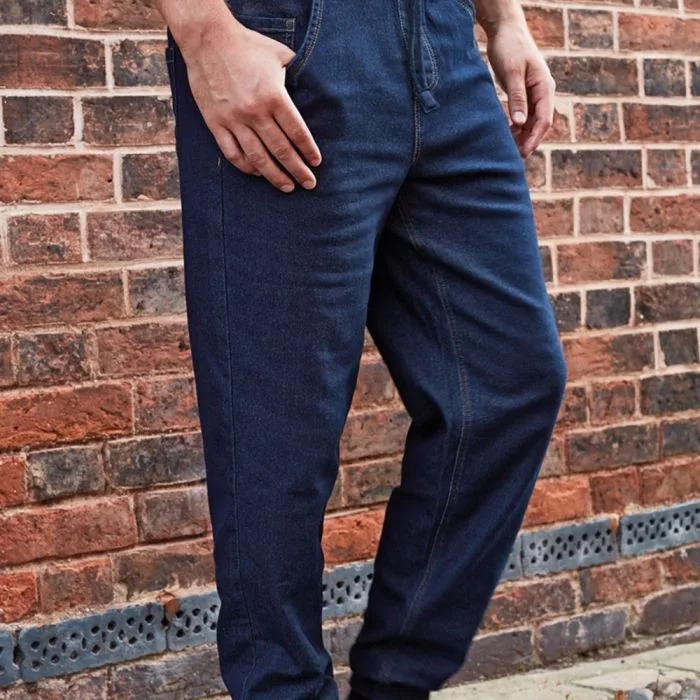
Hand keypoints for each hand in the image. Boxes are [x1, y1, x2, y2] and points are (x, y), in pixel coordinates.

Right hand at [177, 12, 321, 191]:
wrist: (207, 39)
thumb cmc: (247, 45)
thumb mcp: (279, 55)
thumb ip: (297, 74)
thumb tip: (313, 87)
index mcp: (273, 96)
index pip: (297, 132)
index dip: (308, 151)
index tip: (316, 163)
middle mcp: (255, 112)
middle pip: (281, 150)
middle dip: (298, 170)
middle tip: (309, 184)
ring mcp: (234, 120)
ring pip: (258, 158)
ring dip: (275, 176)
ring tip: (288, 187)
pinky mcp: (215, 124)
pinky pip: (233, 154)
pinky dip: (247, 167)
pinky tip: (258, 173)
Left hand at [485, 18, 555, 158]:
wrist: (506, 30)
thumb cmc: (510, 48)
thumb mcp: (512, 73)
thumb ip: (516, 98)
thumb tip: (519, 123)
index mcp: (545, 87)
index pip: (544, 120)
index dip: (535, 138)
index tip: (524, 153)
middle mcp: (543, 92)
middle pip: (539, 124)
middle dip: (528, 141)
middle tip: (514, 158)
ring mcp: (534, 94)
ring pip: (531, 122)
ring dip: (522, 136)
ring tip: (509, 151)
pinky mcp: (523, 94)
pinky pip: (523, 116)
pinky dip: (516, 127)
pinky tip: (506, 136)